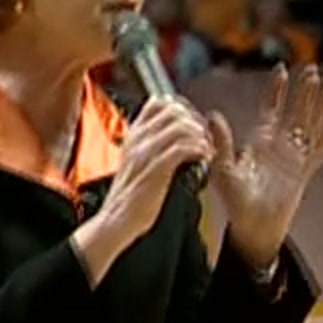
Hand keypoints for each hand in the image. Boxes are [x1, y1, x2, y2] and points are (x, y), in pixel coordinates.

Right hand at [101, 96, 214, 241]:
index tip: (193, 123)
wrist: (117, 219)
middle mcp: (138, 139)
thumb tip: (168, 130)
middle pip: (173, 111)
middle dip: (194, 121)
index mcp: (134, 135)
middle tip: (204, 137)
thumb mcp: (134, 160)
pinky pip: (182, 149)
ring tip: (205, 148)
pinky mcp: (156, 170)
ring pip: (180, 127)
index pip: (158, 103)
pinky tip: (203, 158)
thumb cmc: (130, 194)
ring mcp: (146, 153)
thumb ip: (148, 143)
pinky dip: (198, 150)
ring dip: (199, 136)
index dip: (181, 108)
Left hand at [208, 64, 322, 267]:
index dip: (277, 90)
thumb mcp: (222, 169)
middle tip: (313, 69)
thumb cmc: (235, 200)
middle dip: (305, 91)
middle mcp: (280, 146)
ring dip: (321, 105)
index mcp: (260, 141)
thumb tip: (212, 115)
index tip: (282, 70)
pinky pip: (321, 149)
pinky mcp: (305, 171)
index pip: (272, 108)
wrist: (253, 227)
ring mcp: (295, 157)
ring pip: (312, 124)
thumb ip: (220, 143)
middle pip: (297, 111)